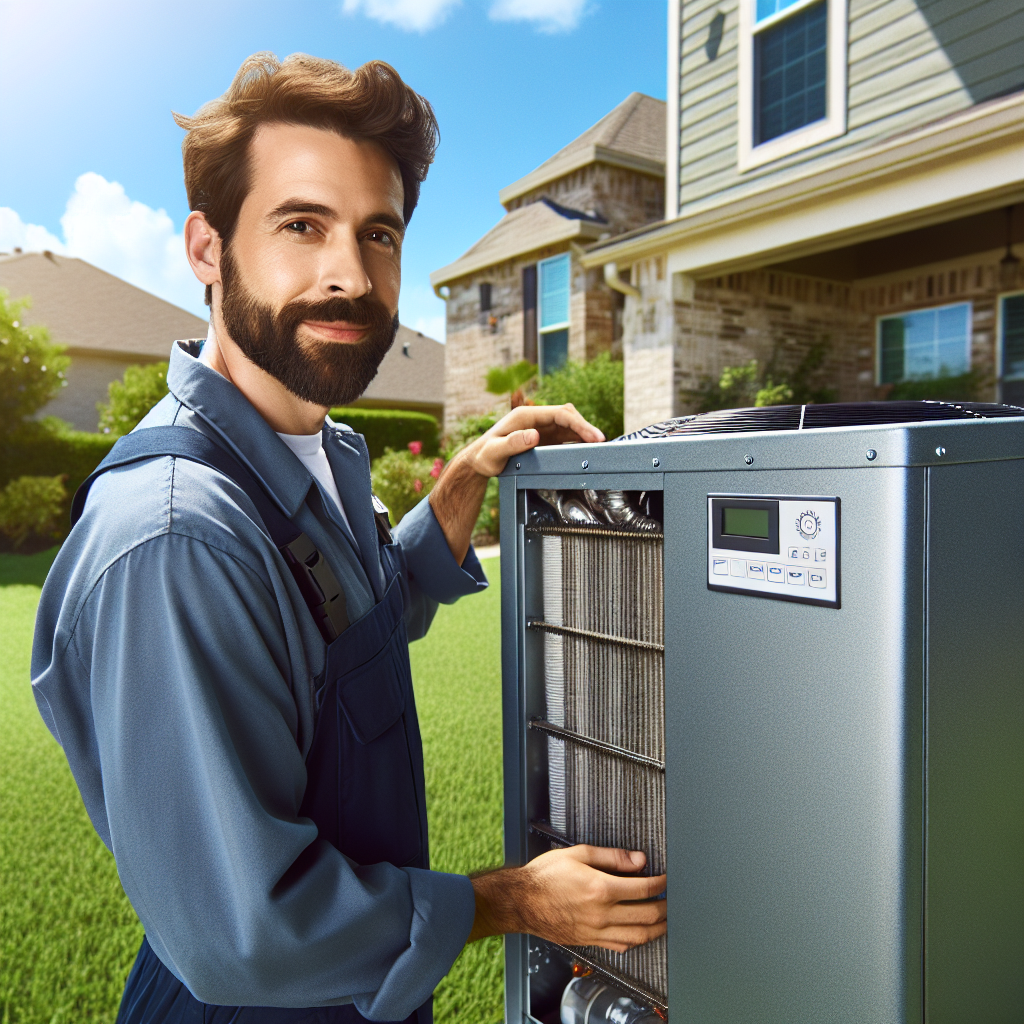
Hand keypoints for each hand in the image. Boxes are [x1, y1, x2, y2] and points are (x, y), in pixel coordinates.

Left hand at [460, 403, 604, 478]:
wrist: (479, 461)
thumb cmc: (485, 456)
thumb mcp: (494, 452)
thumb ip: (512, 443)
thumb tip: (534, 435)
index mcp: (526, 416)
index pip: (560, 413)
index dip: (579, 423)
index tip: (592, 435)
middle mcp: (535, 418)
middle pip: (568, 416)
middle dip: (585, 427)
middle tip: (600, 442)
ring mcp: (541, 428)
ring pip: (569, 425)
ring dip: (583, 433)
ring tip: (598, 446)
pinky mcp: (543, 438)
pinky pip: (565, 436)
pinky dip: (577, 441)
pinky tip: (585, 449)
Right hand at [468, 845, 666, 952]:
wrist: (520, 901)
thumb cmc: (545, 876)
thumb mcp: (578, 853)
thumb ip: (612, 856)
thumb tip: (639, 859)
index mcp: (601, 888)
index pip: (644, 889)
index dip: (661, 883)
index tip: (666, 878)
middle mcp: (602, 913)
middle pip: (647, 915)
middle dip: (665, 908)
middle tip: (672, 900)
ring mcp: (596, 930)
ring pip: (638, 936)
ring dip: (657, 929)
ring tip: (665, 921)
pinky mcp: (590, 941)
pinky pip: (620, 946)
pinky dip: (635, 941)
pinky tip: (639, 934)